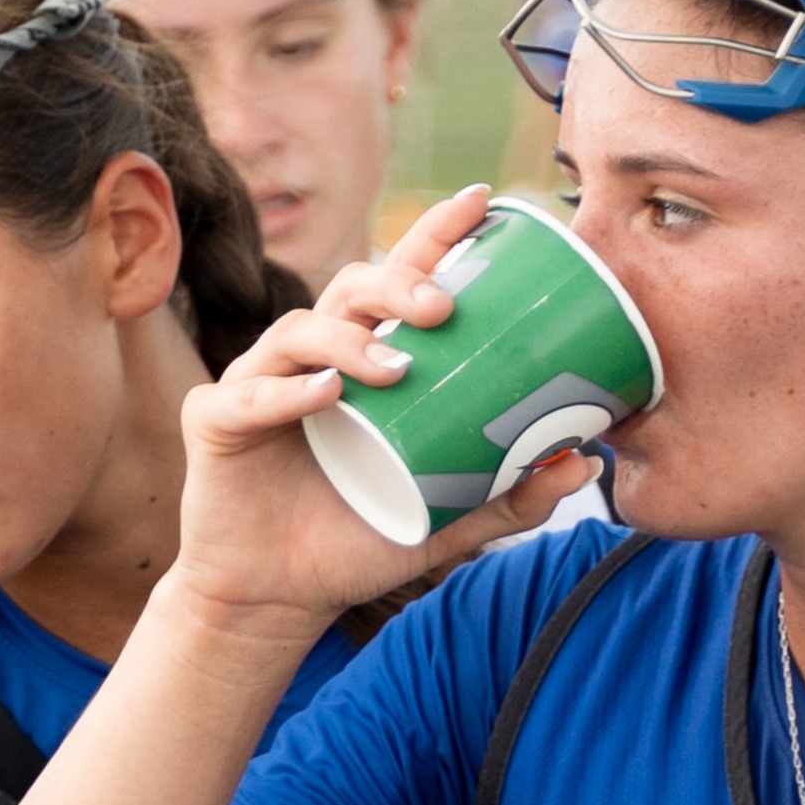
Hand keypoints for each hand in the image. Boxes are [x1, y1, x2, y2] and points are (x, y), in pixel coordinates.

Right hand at [170, 183, 606, 628]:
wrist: (276, 601)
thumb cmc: (354, 544)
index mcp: (364, 362)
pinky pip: (250, 394)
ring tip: (394, 368)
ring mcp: (260, 384)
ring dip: (348, 339)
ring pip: (299, 331)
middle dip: (397, 286)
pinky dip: (288, 392)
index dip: (435, 236)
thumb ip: (509, 496)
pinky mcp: (218, 422)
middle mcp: (313, 360)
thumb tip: (587, 462)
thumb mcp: (445, 522)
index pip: (400, 280)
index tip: (482, 203)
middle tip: (442, 311)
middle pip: (351, 291)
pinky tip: (325, 395)